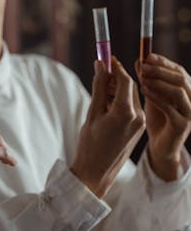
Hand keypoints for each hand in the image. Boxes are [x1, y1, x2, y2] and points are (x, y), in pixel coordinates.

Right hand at [71, 57, 144, 197]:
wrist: (97, 172)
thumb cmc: (90, 144)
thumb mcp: (92, 113)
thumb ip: (99, 88)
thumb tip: (101, 65)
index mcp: (125, 113)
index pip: (124, 80)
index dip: (115, 67)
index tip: (105, 58)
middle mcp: (137, 117)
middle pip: (129, 87)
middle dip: (116, 77)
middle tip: (100, 71)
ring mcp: (140, 123)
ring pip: (131, 96)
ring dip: (117, 88)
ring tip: (100, 89)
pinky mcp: (139, 128)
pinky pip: (131, 106)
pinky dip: (120, 100)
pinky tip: (106, 102)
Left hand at [137, 53, 190, 179]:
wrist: (161, 146)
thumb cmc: (158, 119)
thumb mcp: (153, 95)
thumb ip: (148, 80)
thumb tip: (139, 61)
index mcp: (188, 91)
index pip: (179, 71)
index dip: (164, 62)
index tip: (147, 56)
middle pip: (181, 79)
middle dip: (161, 70)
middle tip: (143, 66)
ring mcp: (190, 113)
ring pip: (178, 92)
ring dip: (159, 82)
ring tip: (142, 78)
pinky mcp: (183, 125)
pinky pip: (170, 108)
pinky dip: (156, 97)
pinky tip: (144, 91)